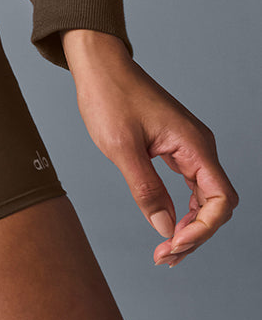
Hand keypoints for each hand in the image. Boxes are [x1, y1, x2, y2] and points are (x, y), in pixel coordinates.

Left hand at [62, 30, 238, 267]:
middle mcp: (198, 144)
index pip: (221, 200)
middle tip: (165, 255)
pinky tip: (165, 223)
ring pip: (203, 197)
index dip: (202, 230)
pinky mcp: (175, 145)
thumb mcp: (122, 148)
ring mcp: (188, 145)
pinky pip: (189, 185)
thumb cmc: (109, 95)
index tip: (173, 244)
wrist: (99, 64)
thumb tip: (166, 229)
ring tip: (165, 249)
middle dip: (196, 235)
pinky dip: (180, 209)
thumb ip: (147, 190)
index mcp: (194, 143)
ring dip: (189, 226)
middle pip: (215, 203)